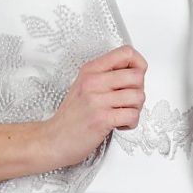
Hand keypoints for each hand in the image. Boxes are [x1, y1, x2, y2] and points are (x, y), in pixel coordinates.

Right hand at [40, 45, 146, 167]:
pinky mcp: (102, 119)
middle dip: (139, 91)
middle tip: (128, 101)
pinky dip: (131, 123)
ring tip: (123, 114)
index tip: (136, 77)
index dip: (139, 65)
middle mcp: (94, 81)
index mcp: (91, 70)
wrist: (54, 140)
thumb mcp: (84, 86)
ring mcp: (97, 100)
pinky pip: (132, 115)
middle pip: (137, 76)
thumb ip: (107, 76)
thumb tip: (134, 73)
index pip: (126, 53)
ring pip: (138, 96)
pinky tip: (120, 125)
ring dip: (136, 109)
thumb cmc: (71, 117)